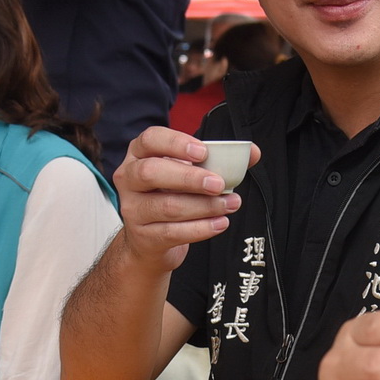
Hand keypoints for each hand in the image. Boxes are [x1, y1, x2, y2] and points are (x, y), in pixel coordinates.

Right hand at [109, 126, 251, 273]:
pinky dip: (200, 228)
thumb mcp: (189, 173)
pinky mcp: (142, 236)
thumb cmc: (172, 196)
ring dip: (204, 206)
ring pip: (166, 206)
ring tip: (229, 204)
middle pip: (151, 173)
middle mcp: (129, 179)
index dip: (176, 143)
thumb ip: (218, 161)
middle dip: (189, 178)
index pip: (150, 140)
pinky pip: (172, 232)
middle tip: (218, 184)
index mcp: (139, 154)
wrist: (151, 239)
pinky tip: (219, 223)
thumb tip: (251, 153)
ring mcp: (132, 209)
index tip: (203, 152)